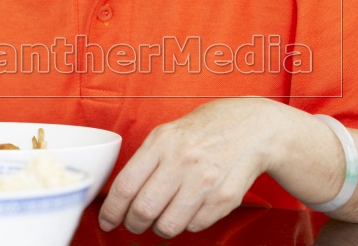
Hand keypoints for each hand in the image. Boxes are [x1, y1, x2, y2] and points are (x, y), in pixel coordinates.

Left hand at [98, 97, 285, 237]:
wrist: (251, 129)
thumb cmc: (202, 132)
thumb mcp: (166, 134)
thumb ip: (143, 162)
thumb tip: (118, 196)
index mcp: (162, 142)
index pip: (126, 186)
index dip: (111, 210)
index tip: (107, 220)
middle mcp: (183, 161)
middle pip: (144, 210)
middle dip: (132, 223)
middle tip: (133, 223)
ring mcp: (205, 181)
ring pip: (168, 225)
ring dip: (159, 228)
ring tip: (161, 217)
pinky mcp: (225, 199)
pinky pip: (194, 226)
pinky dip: (187, 223)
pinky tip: (189, 207)